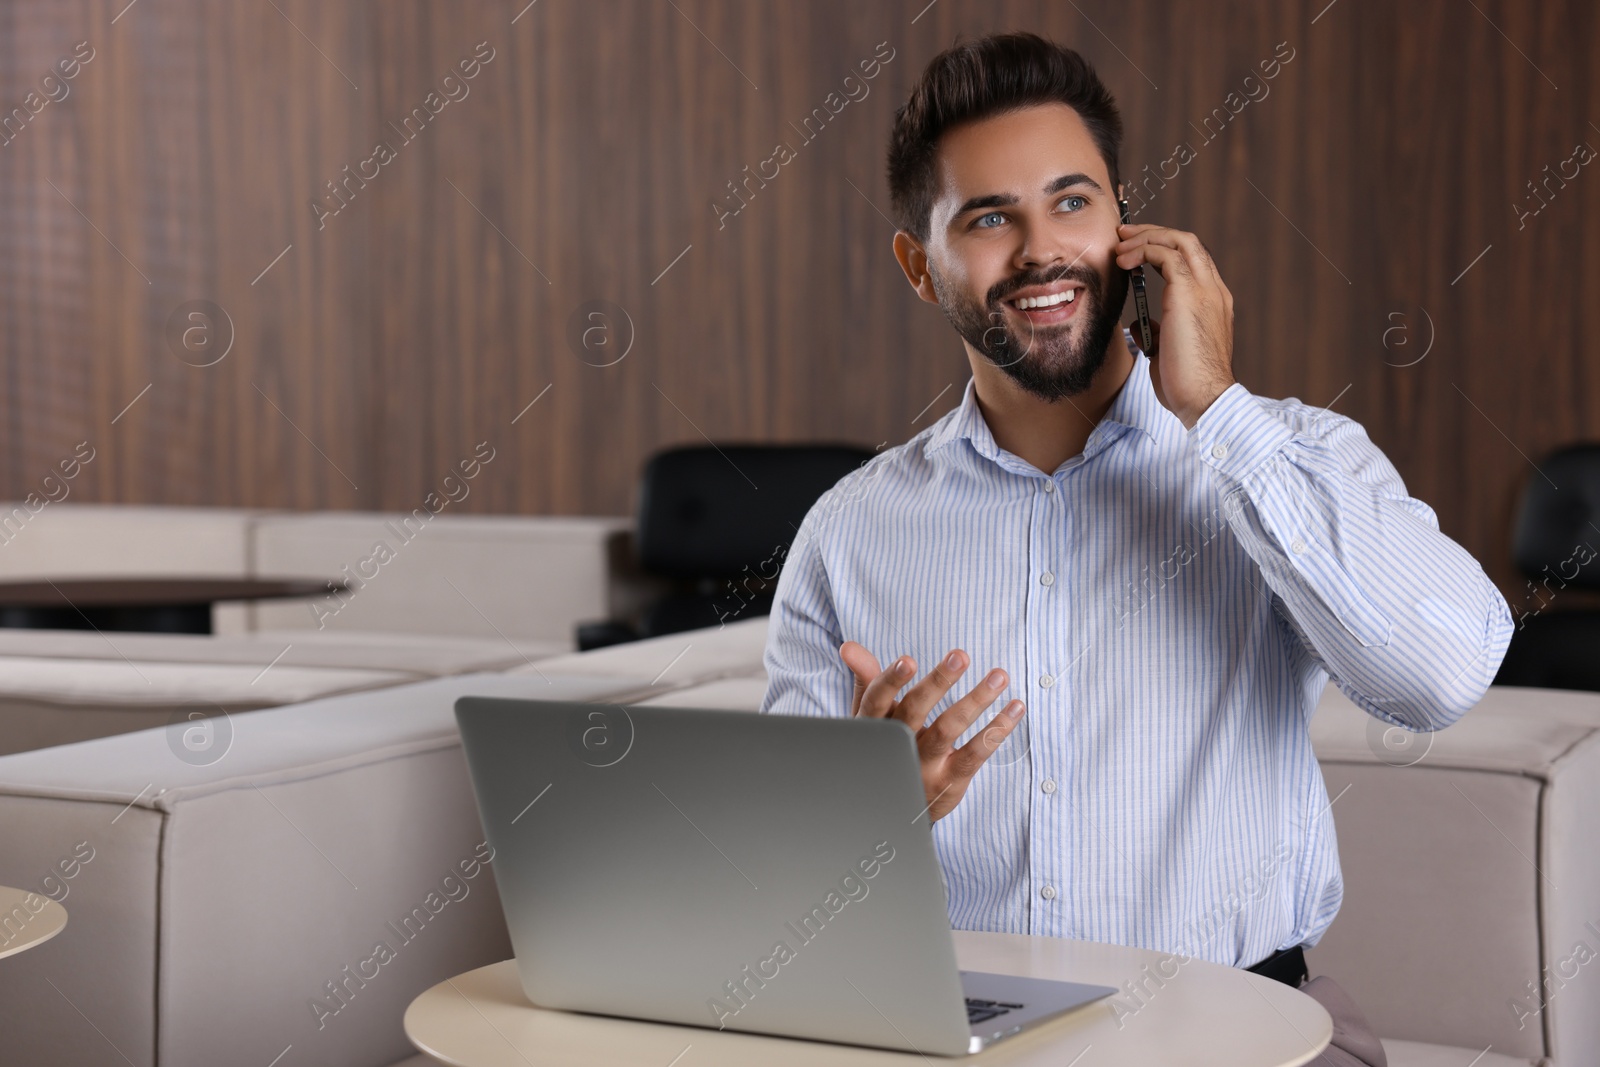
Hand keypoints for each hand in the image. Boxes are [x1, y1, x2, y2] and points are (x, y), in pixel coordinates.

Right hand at [839, 642, 1024, 822]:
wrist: (896, 807)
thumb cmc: (886, 747)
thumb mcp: (870, 716)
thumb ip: (867, 678)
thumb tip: (849, 646)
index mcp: (875, 725)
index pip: (878, 700)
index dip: (891, 681)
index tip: (908, 660)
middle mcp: (899, 745)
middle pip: (915, 711)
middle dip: (938, 683)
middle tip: (960, 655)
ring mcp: (924, 765)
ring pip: (949, 729)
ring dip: (976, 700)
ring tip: (999, 676)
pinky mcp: (950, 780)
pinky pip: (976, 753)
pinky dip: (997, 729)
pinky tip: (1014, 707)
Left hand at [1115, 223, 1236, 428]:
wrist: (1203, 399)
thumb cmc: (1186, 384)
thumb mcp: (1168, 352)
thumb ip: (1159, 332)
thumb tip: (1141, 324)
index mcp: (1212, 303)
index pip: (1192, 262)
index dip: (1164, 250)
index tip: (1136, 250)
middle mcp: (1214, 291)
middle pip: (1188, 243)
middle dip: (1154, 233)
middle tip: (1125, 235)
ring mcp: (1205, 290)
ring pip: (1180, 241)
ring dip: (1146, 238)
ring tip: (1120, 243)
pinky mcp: (1189, 295)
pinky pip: (1166, 256)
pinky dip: (1142, 252)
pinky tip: (1123, 261)